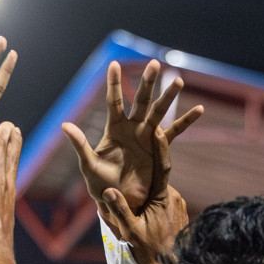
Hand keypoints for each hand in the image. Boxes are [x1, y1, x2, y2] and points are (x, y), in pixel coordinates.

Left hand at [62, 60, 202, 214]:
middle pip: (140, 100)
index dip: (113, 83)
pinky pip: (175, 132)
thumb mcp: (88, 165)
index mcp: (114, 128)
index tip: (114, 64)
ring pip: (159, 112)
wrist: (119, 200)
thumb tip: (65, 125)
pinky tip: (199, 109)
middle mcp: (131, 128)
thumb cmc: (100, 184)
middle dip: (147, 83)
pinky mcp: (159, 148)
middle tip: (153, 64)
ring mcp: (146, 136)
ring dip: (168, 97)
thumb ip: (79, 144)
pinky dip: (186, 121)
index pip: (113, 101)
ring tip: (178, 81)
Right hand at [97, 131, 187, 263]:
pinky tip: (146, 211)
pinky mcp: (179, 212)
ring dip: (148, 191)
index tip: (157, 130)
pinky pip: (163, 201)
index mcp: (163, 197)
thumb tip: (108, 191)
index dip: (160, 147)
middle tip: (135, 159)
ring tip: (138, 196)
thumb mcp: (132, 232)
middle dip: (147, 170)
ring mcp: (178, 205)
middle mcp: (173, 197)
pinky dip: (154, 202)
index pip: (163, 166)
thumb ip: (120, 210)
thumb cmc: (153, 251)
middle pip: (157, 177)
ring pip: (159, 191)